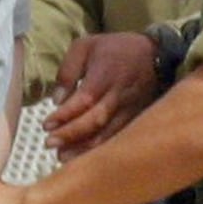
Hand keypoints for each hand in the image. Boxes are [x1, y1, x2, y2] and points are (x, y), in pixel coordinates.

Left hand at [47, 32, 160, 154]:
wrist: (156, 52)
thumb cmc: (115, 48)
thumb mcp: (85, 46)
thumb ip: (68, 71)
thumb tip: (57, 100)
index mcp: (106, 74)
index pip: (84, 100)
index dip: (65, 115)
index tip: (46, 125)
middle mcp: (119, 94)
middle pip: (95, 119)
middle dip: (71, 135)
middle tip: (49, 144)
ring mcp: (131, 108)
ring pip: (108, 133)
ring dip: (84, 148)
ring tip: (61, 157)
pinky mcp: (137, 118)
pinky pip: (118, 137)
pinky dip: (101, 149)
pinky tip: (83, 157)